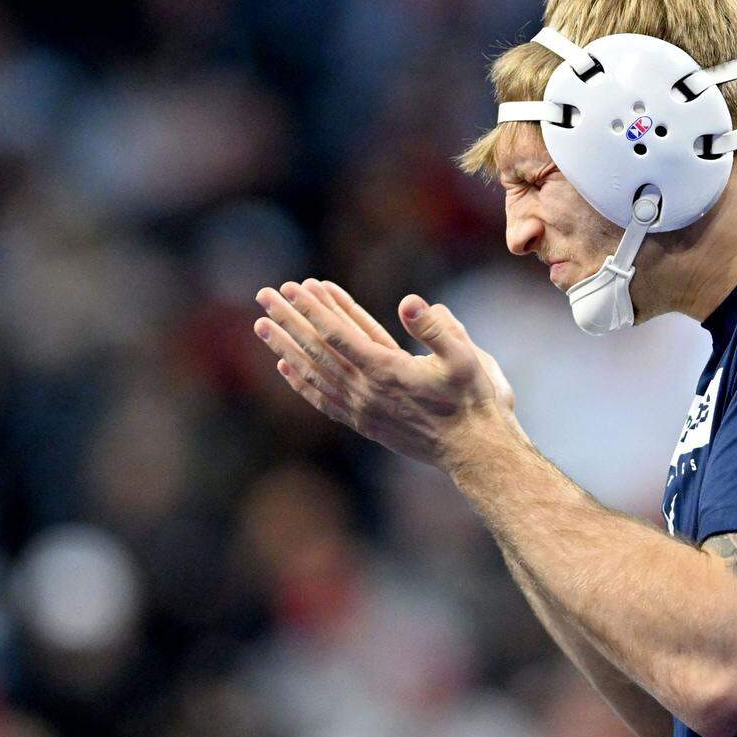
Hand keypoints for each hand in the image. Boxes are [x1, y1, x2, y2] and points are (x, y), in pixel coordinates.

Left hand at [252, 278, 517, 467]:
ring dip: (286, 346)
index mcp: (387, 370)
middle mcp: (366, 391)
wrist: (472, 449)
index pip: (339, 334)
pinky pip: (323, 399)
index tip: (293, 287)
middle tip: (264, 294)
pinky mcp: (364, 423)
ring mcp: (362, 409)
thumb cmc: (473, 400)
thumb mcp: (466, 358)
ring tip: (262, 325)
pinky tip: (285, 367)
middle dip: (290, 319)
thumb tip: (410, 301)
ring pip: (314, 373)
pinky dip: (301, 382)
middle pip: (317, 350)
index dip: (314, 309)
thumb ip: (437, 328)